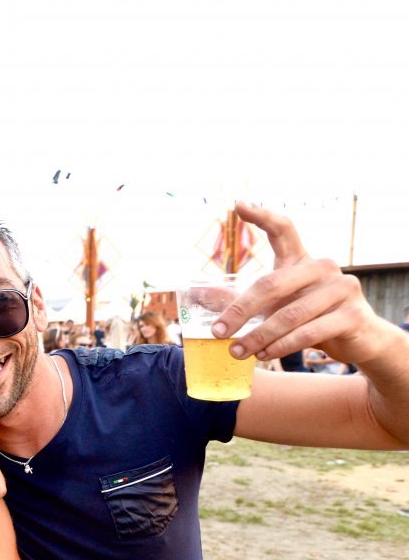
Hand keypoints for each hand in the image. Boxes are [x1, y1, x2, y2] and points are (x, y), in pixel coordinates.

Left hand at [216, 202, 385, 365]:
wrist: (361, 340)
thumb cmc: (311, 317)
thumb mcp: (275, 305)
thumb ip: (239, 299)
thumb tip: (197, 293)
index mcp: (301, 260)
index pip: (283, 229)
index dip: (262, 215)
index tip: (238, 205)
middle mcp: (323, 267)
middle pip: (271, 284)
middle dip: (240, 311)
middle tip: (217, 333)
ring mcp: (341, 289)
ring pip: (289, 315)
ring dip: (258, 337)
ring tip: (237, 352)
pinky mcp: (352, 315)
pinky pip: (309, 332)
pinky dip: (282, 346)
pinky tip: (265, 354)